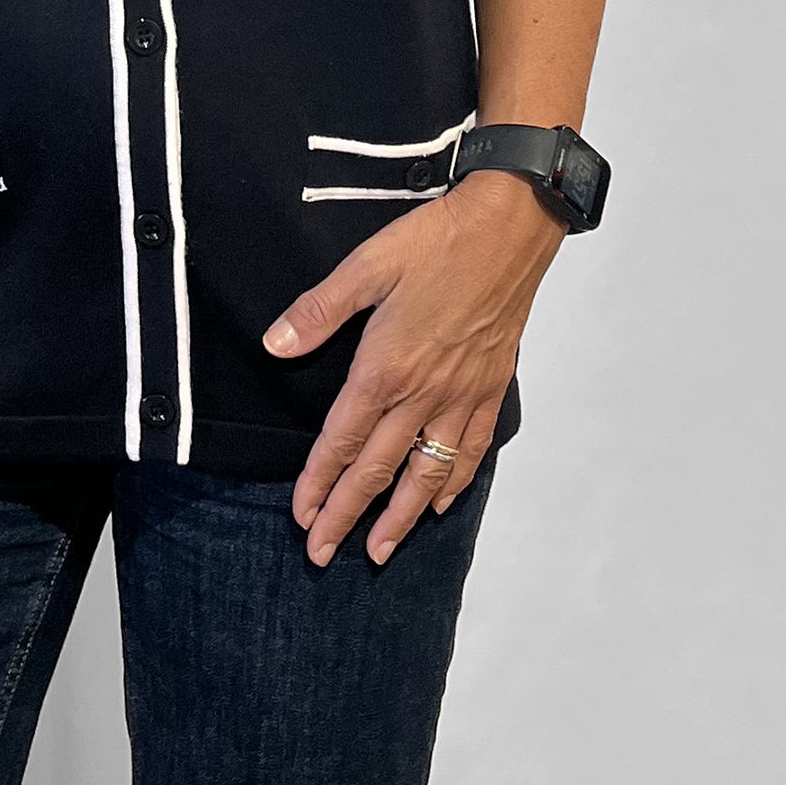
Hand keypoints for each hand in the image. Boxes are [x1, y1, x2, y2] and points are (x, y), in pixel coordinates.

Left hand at [263, 169, 564, 565]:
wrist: (510, 229)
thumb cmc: (438, 240)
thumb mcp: (367, 265)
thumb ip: (319, 310)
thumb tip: (275, 344)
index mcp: (386, 365)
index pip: (343, 439)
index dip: (319, 481)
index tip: (301, 517)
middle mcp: (424, 391)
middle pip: (379, 468)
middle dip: (347, 515)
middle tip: (324, 555)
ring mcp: (461, 393)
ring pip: (426, 471)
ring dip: (401, 516)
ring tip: (380, 550)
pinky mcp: (490, 386)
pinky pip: (470, 447)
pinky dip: (455, 480)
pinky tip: (440, 502)